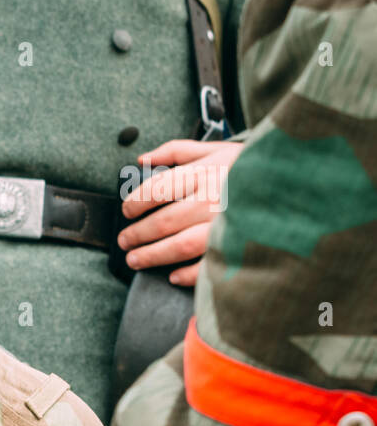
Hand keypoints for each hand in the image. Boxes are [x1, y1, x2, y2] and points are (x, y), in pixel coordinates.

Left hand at [118, 140, 243, 285]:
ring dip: (152, 255)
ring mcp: (227, 224)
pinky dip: (188, 274)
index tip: (127, 211)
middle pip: (163, 221)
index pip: (158, 189)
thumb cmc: (253, 166)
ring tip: (135, 260)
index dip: (136, 202)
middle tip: (124, 241)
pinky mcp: (241, 246)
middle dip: (138, 234)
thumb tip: (142, 159)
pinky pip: (209, 265)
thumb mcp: (217, 148)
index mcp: (206, 173)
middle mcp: (214, 199)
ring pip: (179, 245)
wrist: (302, 181)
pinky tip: (173, 276)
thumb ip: (178, 151)